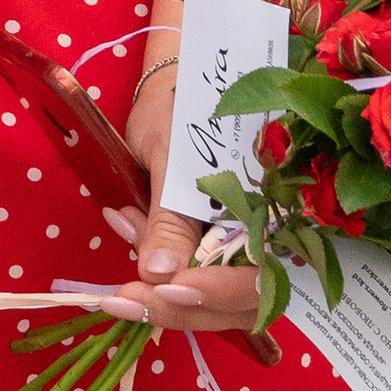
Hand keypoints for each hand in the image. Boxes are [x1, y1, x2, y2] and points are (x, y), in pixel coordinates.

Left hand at [73, 72, 268, 335]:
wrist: (180, 83)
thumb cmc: (182, 110)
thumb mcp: (171, 156)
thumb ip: (170, 218)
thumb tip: (160, 275)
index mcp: (270, 211)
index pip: (254, 279)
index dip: (212, 293)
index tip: (163, 291)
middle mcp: (267, 238)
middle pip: (236, 303)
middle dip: (178, 306)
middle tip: (124, 298)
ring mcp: (243, 248)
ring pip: (217, 302)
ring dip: (165, 296)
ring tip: (120, 260)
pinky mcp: (216, 249)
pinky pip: (197, 279)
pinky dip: (158, 275)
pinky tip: (125, 233)